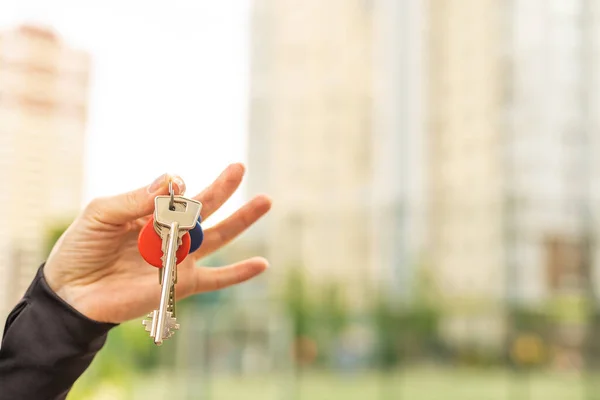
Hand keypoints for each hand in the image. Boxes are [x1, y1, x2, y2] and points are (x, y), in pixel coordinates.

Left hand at [43, 163, 270, 323]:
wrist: (72, 293)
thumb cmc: (80, 248)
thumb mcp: (101, 214)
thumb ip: (135, 199)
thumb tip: (173, 182)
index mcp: (150, 212)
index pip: (174, 192)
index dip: (175, 188)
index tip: (171, 188)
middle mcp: (169, 232)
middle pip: (205, 207)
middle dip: (223, 187)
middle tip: (239, 167)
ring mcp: (179, 257)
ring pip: (218, 236)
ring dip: (242, 219)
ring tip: (265, 201)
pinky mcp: (181, 283)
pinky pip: (217, 279)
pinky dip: (240, 273)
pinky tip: (262, 265)